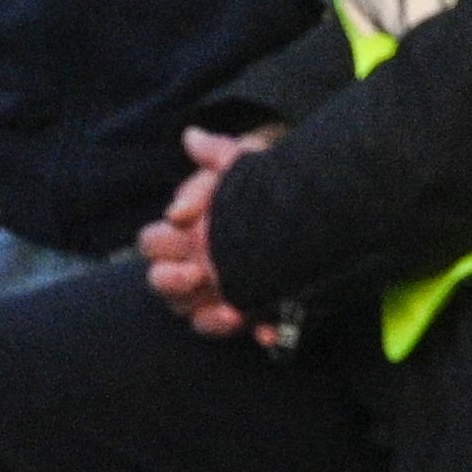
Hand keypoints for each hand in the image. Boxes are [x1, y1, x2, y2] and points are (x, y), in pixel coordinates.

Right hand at [138, 127, 280, 341]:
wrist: (319, 211)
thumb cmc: (269, 186)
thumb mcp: (248, 163)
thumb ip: (218, 153)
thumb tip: (190, 137)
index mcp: (185, 234)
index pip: (152, 243)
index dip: (160, 243)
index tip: (183, 233)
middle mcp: (195, 267)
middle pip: (161, 282)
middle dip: (171, 281)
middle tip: (197, 274)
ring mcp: (222, 294)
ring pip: (194, 315)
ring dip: (207, 317)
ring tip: (231, 311)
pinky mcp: (257, 313)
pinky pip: (246, 333)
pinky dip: (256, 332)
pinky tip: (266, 328)